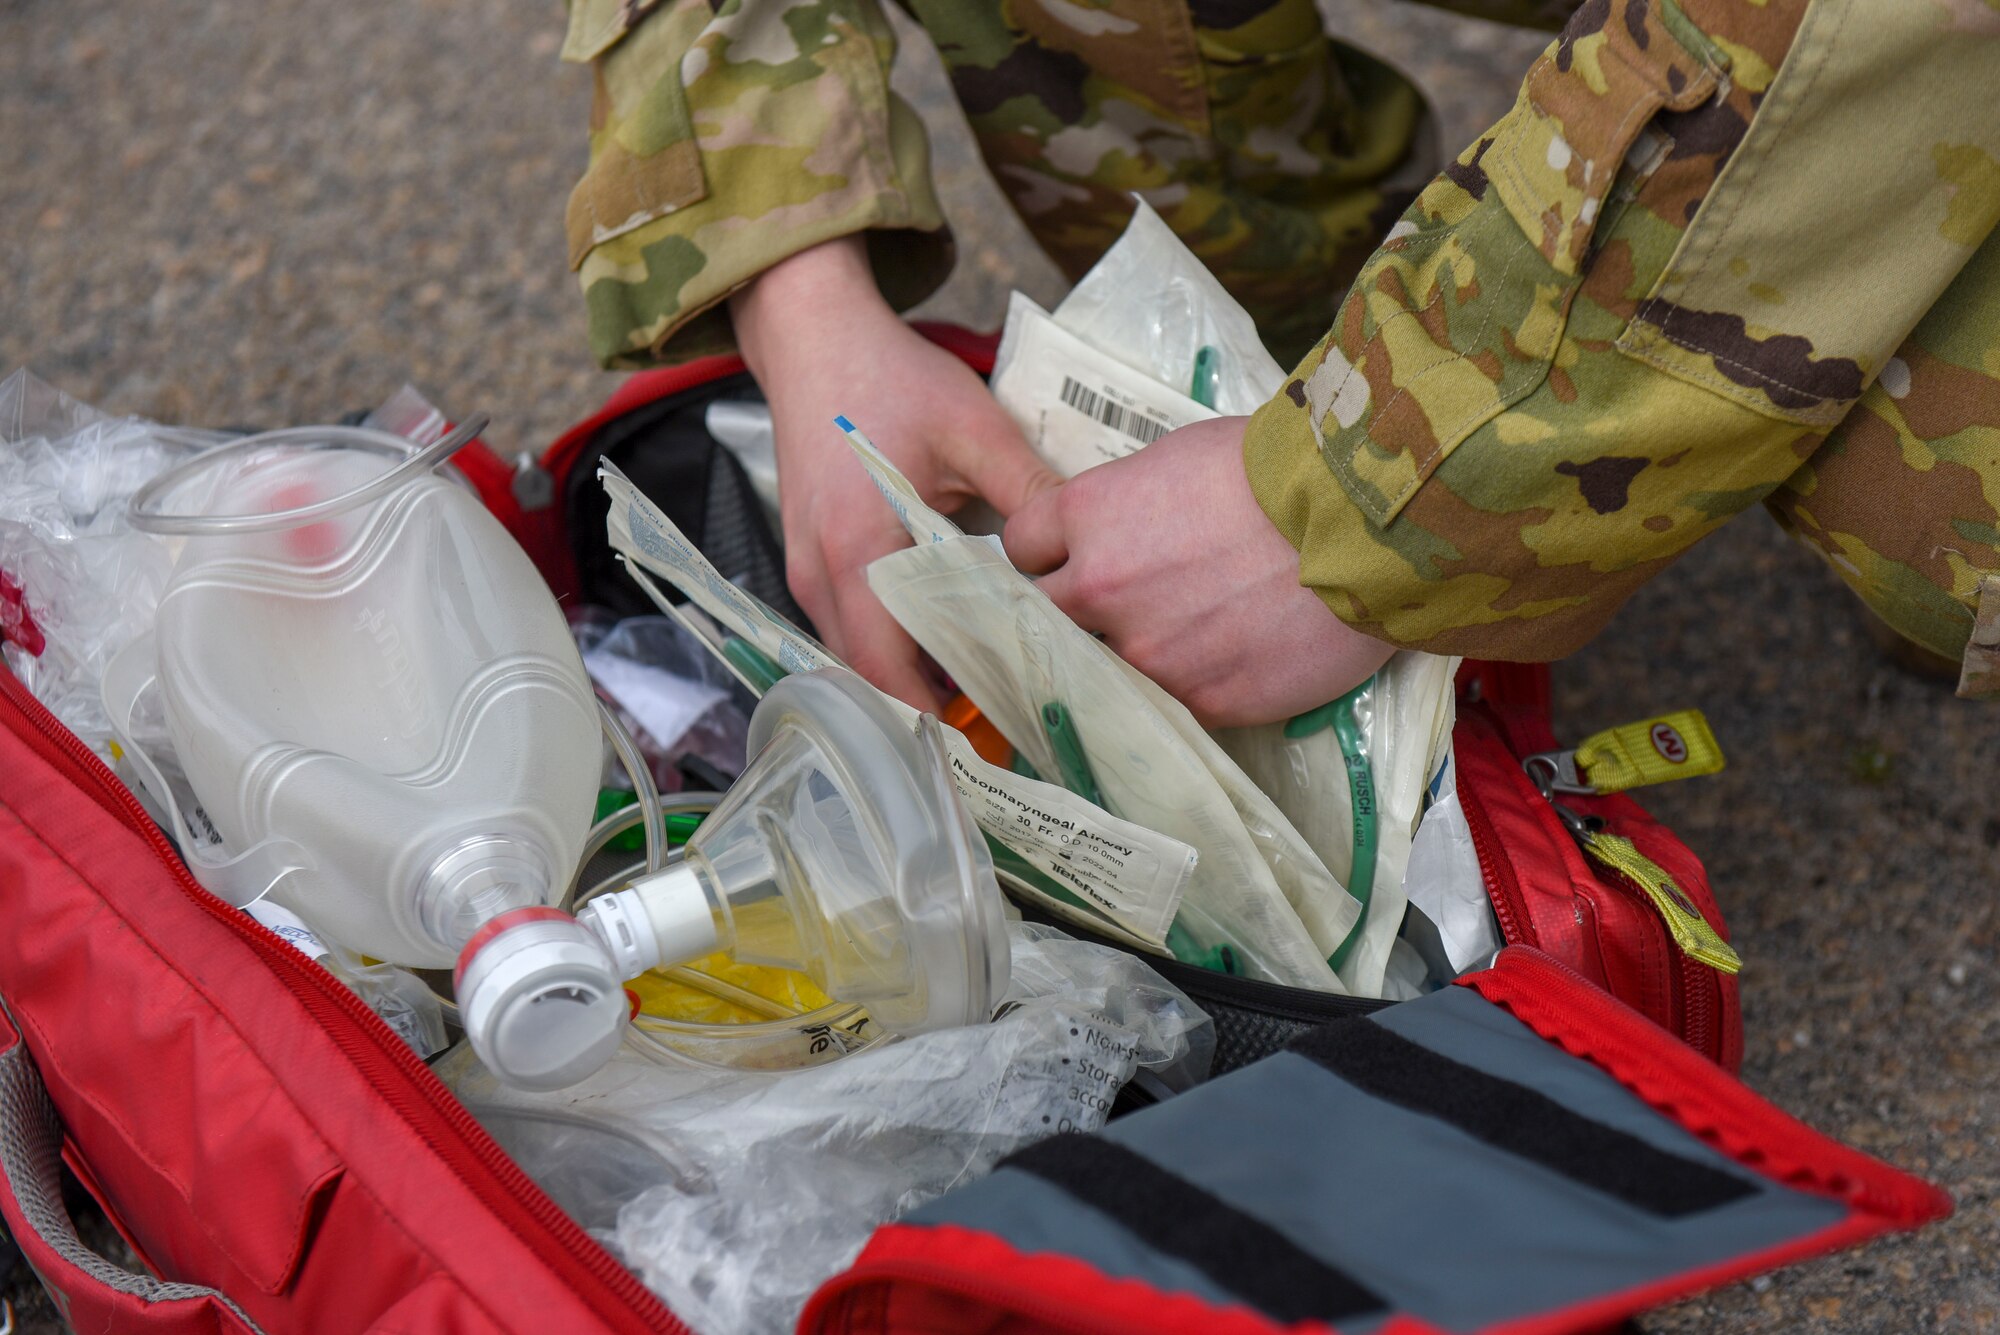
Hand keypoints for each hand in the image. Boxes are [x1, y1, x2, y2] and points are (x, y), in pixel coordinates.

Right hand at [731, 237, 1059, 710]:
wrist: (813, 335)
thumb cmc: (891, 378)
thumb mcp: (974, 428)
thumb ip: (1030, 494)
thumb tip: (1086, 554)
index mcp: (858, 551)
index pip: (892, 669)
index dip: (941, 712)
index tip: (1001, 735)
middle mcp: (820, 577)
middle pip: (873, 676)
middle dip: (934, 706)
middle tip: (1006, 724)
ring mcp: (806, 573)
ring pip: (859, 658)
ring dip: (913, 677)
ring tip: (985, 691)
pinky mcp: (809, 564)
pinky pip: (851, 629)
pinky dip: (895, 646)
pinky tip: (949, 643)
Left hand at [1002, 416, 1394, 727]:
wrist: (1363, 522)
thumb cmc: (1281, 470)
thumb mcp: (1181, 458)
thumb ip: (1127, 504)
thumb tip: (1118, 531)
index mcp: (1088, 516)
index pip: (1022, 546)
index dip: (1048, 553)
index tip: (1069, 558)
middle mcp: (1100, 590)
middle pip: (1047, 616)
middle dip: (1074, 612)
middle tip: (1121, 605)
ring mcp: (1148, 654)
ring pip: (1111, 668)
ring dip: (1139, 654)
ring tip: (1191, 634)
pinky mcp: (1202, 700)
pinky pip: (1176, 701)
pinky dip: (1197, 683)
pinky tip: (1233, 659)